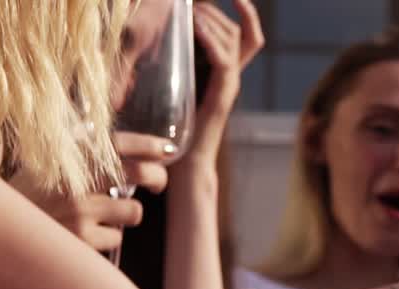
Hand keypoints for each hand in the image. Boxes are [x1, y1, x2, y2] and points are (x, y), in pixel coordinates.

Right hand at [9, 132, 169, 251]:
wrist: (5, 230)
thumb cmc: (30, 196)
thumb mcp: (47, 164)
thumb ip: (78, 150)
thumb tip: (115, 140)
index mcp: (66, 156)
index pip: (118, 142)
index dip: (149, 145)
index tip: (168, 150)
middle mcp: (74, 179)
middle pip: (139, 173)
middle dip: (157, 178)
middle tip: (157, 184)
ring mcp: (79, 210)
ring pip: (133, 210)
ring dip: (126, 214)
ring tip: (102, 216)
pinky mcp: (82, 238)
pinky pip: (117, 237)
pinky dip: (108, 237)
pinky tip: (85, 234)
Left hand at [184, 0, 263, 164]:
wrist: (184, 162)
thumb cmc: (174, 130)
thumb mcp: (172, 87)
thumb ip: (171, 65)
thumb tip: (150, 36)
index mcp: (223, 74)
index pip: (248, 37)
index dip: (247, 14)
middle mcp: (231, 77)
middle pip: (238, 32)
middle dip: (217, 11)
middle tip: (192, 5)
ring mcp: (229, 85)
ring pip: (232, 40)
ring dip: (211, 20)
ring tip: (189, 12)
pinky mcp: (223, 94)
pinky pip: (224, 59)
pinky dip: (210, 39)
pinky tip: (194, 28)